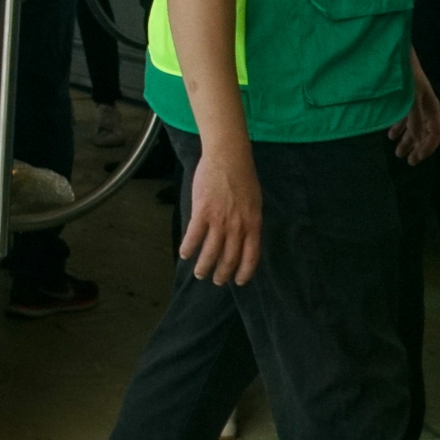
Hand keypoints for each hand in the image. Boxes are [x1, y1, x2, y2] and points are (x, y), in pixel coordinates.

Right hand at [178, 139, 262, 285]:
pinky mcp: (202, 212)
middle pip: (229, 258)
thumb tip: (245, 237)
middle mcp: (237, 226)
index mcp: (253, 224)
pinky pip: (194, 236)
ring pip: (211, 252)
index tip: (238, 281)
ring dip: (204, 266)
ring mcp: (219, 220)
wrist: (228, 157)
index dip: (244, 272)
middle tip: (216, 281)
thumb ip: (249, 221)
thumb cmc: (242, 177)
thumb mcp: (254, 202)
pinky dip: (188, 248)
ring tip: (199, 273)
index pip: (251, 256)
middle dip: (222, 273)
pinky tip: (185, 254)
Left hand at [391, 53, 439, 165]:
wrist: (393, 52)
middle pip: (424, 131)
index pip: (436, 132)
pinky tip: (391, 135)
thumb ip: (414, 118)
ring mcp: (414, 102)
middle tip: (408, 161)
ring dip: (407, 139)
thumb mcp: (410, 98)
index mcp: (431, 106)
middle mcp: (425, 106)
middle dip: (417, 146)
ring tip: (397, 152)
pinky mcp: (402, 98)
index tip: (417, 158)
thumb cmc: (404, 74)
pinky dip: (398, 127)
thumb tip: (418, 137)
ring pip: (413, 125)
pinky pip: (403, 117)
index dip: (429, 147)